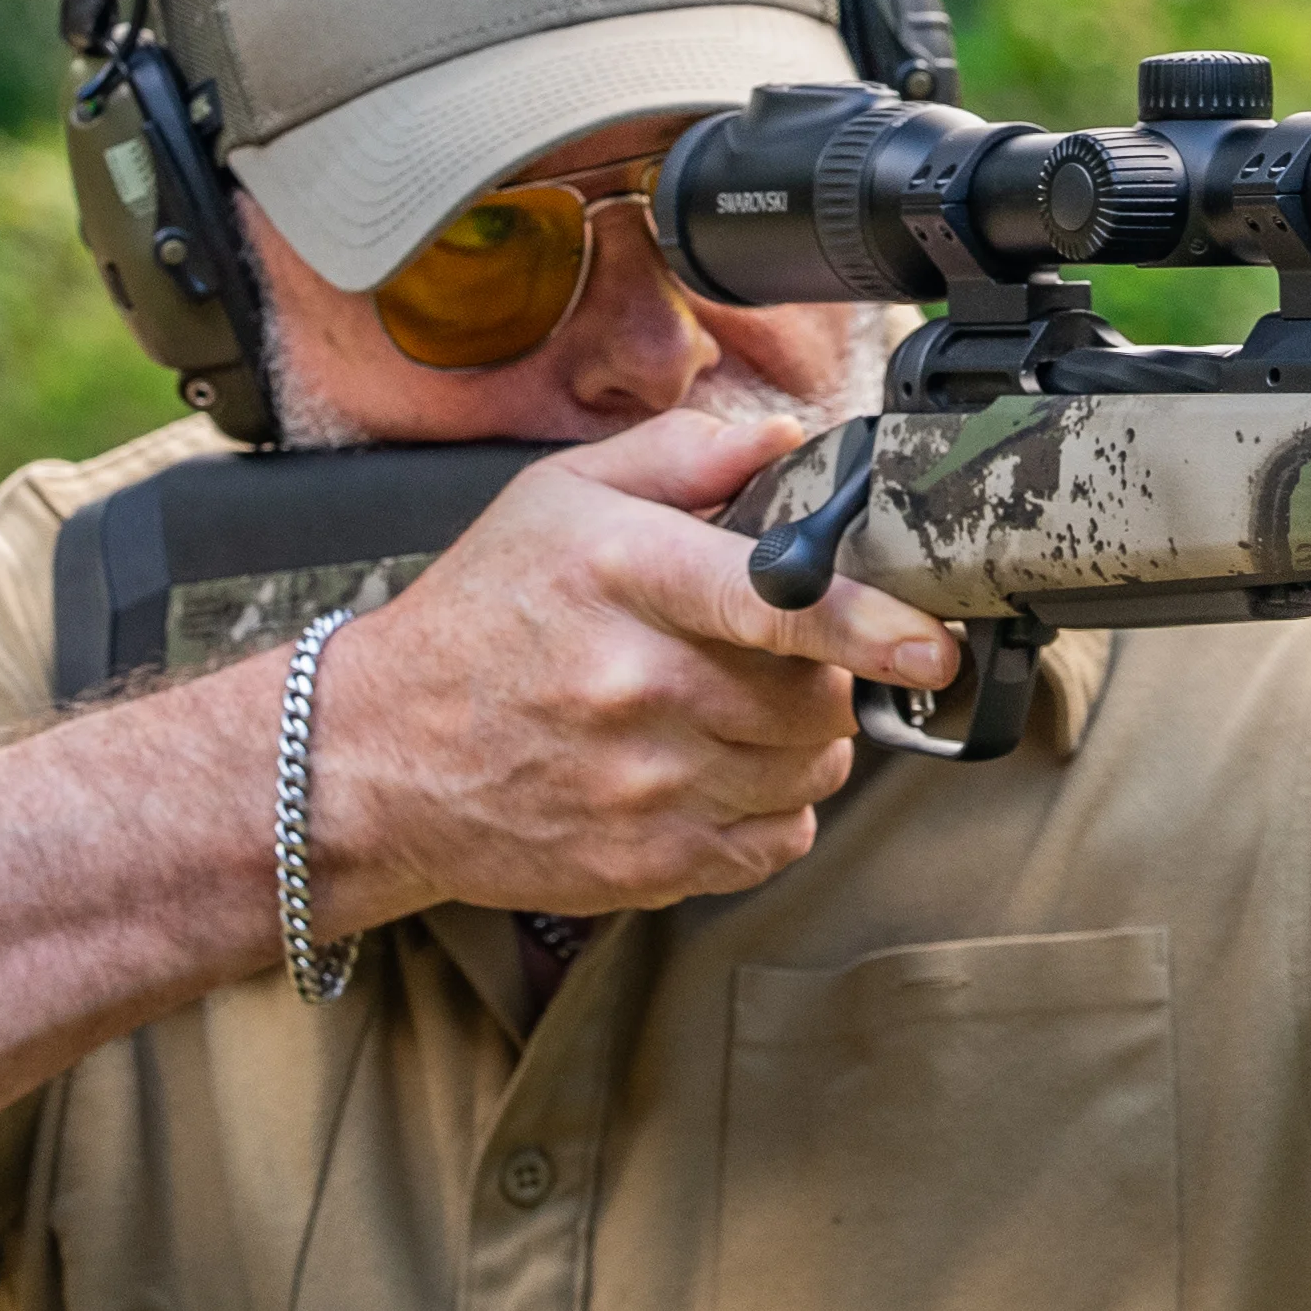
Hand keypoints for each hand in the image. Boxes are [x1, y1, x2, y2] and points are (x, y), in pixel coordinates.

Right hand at [314, 407, 962, 922]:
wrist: (377, 758)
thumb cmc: (481, 617)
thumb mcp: (560, 497)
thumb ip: (685, 455)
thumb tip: (794, 447)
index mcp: (624, 576)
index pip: (775, 601)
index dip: (871, 621)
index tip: (933, 641)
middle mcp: (637, 685)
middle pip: (816, 693)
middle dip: (826, 671)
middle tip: (776, 654)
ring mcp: (644, 786)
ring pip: (811, 768)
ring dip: (805, 738)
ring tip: (738, 708)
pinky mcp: (648, 864)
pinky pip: (778, 839)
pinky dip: (775, 807)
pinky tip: (719, 770)